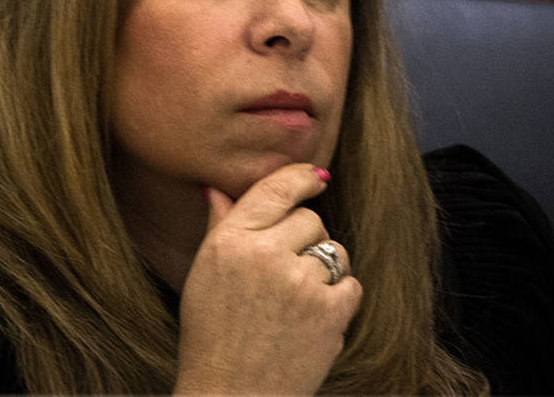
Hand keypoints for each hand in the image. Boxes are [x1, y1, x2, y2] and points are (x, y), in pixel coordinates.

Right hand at [173, 164, 361, 394]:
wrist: (231, 396)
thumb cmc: (212, 337)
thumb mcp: (202, 275)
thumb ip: (219, 227)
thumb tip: (219, 191)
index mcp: (230, 241)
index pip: (274, 189)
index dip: (300, 178)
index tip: (315, 177)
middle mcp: (265, 255)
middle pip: (310, 218)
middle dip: (304, 238)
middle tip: (285, 271)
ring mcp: (300, 283)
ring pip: (334, 250)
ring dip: (323, 269)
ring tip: (297, 298)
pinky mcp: (329, 312)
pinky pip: (351, 284)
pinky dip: (338, 299)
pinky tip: (312, 317)